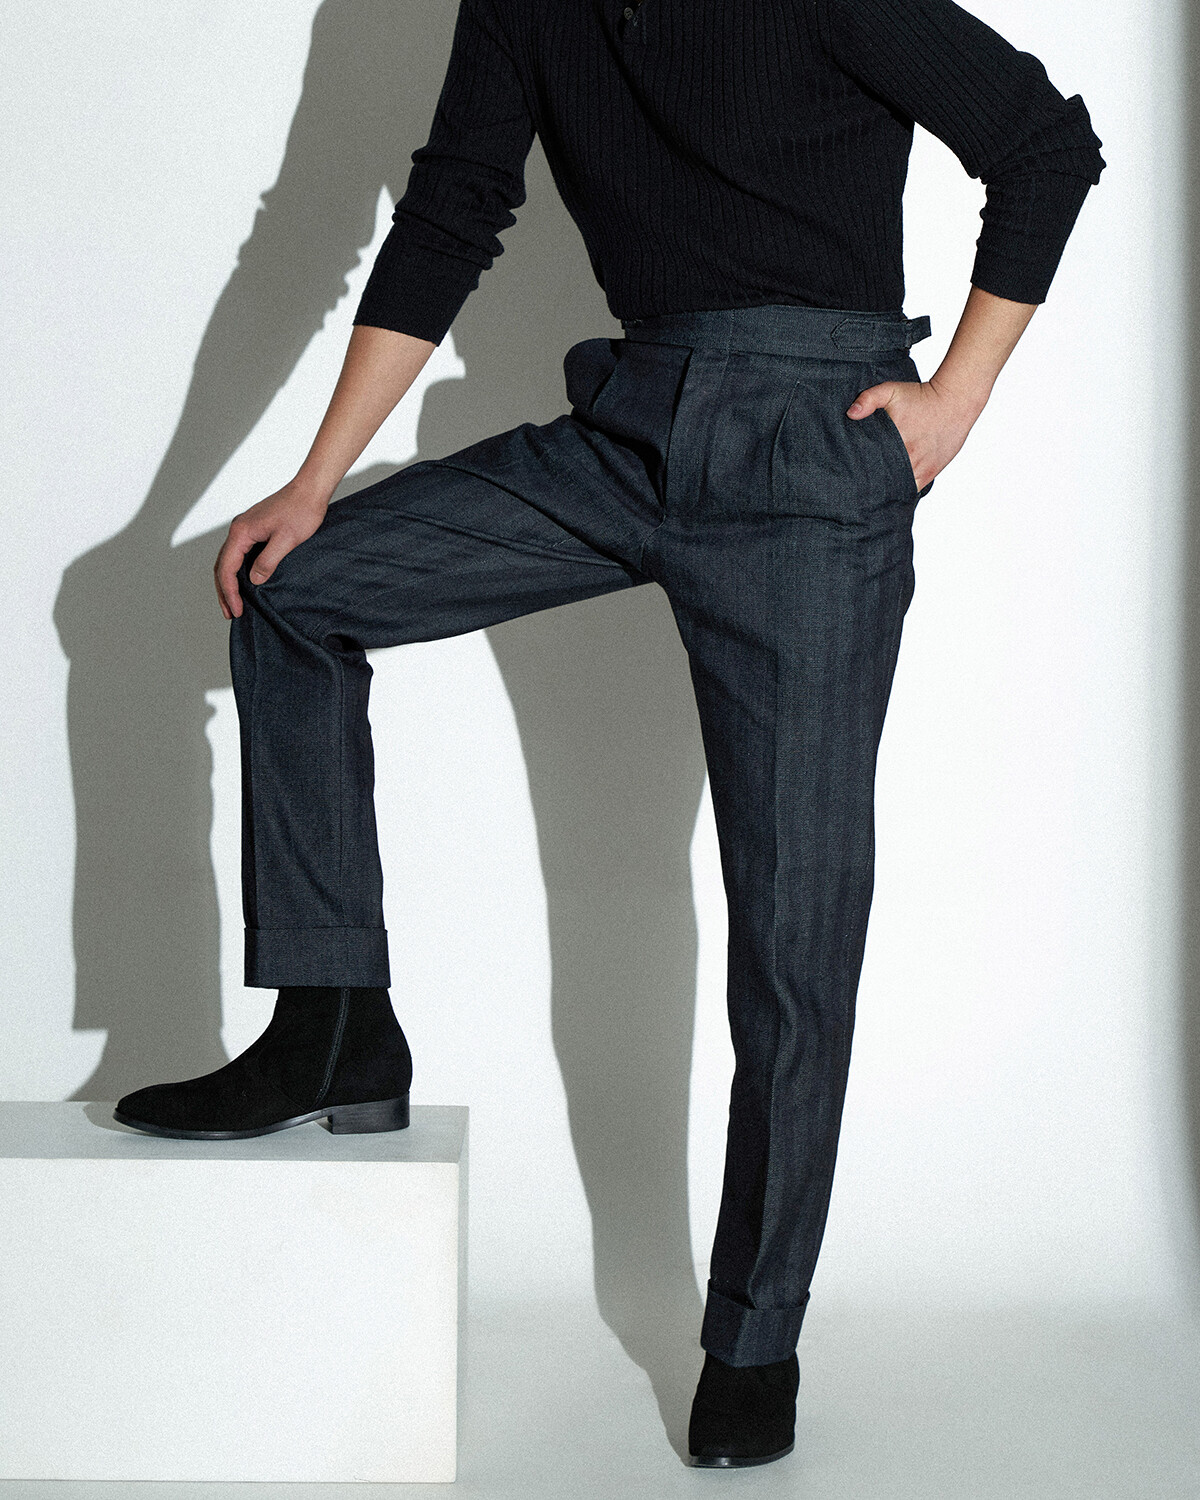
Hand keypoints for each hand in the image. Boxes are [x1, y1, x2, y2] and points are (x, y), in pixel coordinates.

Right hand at [214, 479, 329, 619]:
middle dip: (225, 591)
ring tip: (234, 603)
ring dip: (229, 583)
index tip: (236, 610)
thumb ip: (268, 561)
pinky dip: (238, 572)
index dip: (229, 592)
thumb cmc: (301, 511)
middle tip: (230, 613)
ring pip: (230, 560)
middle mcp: (238, 529)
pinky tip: (246, 583)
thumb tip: (254, 581)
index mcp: (241, 532)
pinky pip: (240, 554)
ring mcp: (246, 529)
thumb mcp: (286, 540)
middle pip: (222, 565)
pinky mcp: (255, 530)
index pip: (227, 568)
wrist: (310, 490)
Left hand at [846, 377, 984, 492]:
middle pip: (881, 477)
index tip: (853, 468)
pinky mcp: (929, 473)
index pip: (869, 463)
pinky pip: (911, 489)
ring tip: (875, 487)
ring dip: (886, 486)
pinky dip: (902, 489)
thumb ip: (868, 399)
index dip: (860, 468)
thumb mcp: (892, 390)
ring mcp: (919, 467)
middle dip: (871, 479)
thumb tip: (851, 414)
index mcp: (894, 440)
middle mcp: (907, 457)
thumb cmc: (922, 396)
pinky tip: (893, 488)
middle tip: (861, 480)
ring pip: (896, 486)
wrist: (954, 401)